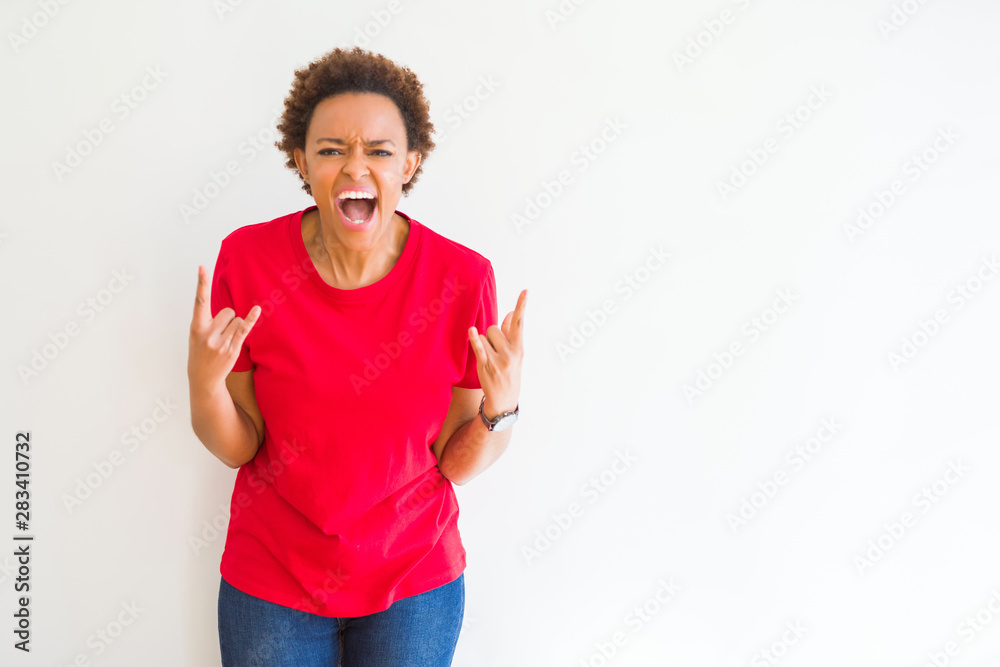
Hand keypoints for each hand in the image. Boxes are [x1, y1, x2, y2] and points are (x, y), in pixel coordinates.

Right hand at [188, 265, 260, 392]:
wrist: (203, 377)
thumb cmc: (201, 351)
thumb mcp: (197, 334)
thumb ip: (206, 319)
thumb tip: (224, 307)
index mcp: (196, 326)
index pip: (199, 301)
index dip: (201, 284)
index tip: (202, 267)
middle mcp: (207, 333)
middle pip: (228, 311)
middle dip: (228, 319)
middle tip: (220, 333)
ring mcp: (220, 342)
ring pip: (237, 320)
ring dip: (235, 327)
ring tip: (225, 340)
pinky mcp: (232, 349)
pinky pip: (244, 329)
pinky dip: (251, 319)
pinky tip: (257, 310)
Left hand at [468, 289, 525, 416]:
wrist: (504, 400)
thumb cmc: (510, 373)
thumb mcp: (515, 354)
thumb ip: (510, 332)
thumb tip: (510, 312)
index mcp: (519, 347)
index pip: (520, 322)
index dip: (522, 305)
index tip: (526, 291)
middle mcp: (511, 352)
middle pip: (494, 328)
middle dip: (491, 336)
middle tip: (495, 351)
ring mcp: (498, 360)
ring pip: (484, 336)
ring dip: (483, 344)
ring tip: (490, 359)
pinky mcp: (485, 366)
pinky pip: (478, 347)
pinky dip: (474, 339)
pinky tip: (471, 331)